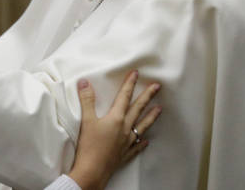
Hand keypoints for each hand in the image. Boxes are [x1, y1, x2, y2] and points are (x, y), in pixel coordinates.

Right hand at [68, 71, 160, 189]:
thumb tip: (85, 82)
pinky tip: (146, 140)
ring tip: (159, 109)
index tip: (136, 74)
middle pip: (138, 109)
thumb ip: (86, 100)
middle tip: (157, 87)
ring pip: (142, 125)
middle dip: (147, 96)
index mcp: (115, 118)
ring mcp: (126, 141)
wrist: (92, 171)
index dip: (129, 84)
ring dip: (151, 116)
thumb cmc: (89, 146)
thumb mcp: (86, 120)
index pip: (124, 97)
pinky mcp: (124, 153)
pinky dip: (141, 142)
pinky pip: (136, 146)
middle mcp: (124, 128)